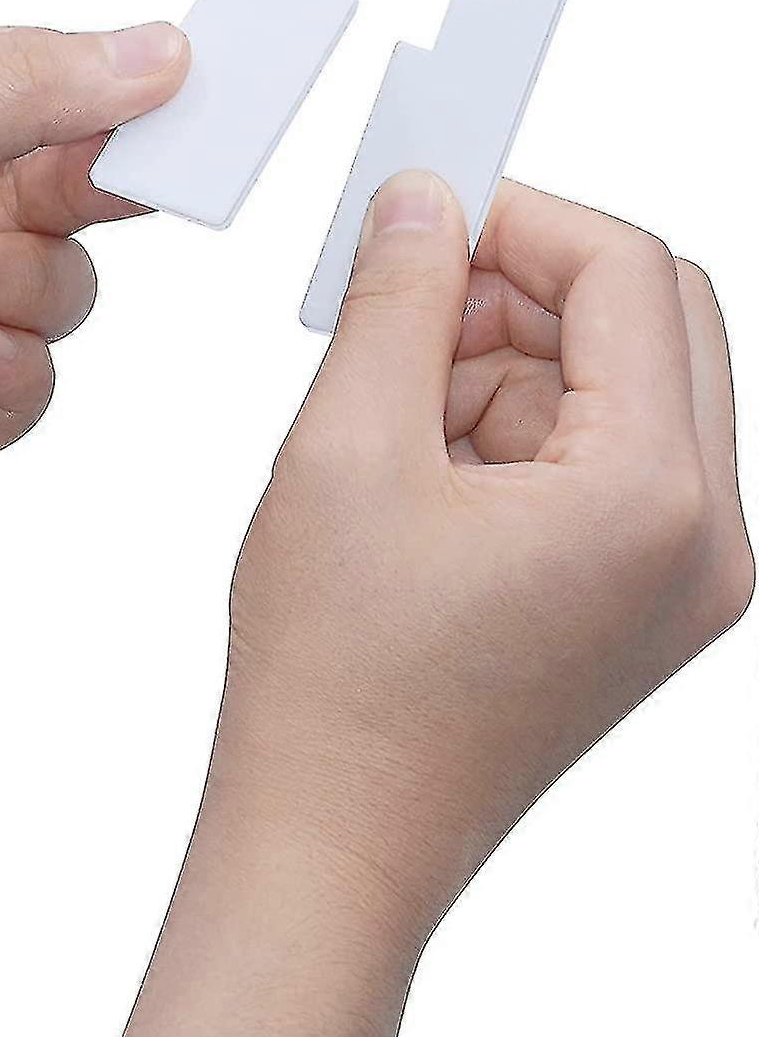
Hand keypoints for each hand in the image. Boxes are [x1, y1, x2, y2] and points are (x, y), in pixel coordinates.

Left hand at [0, 21, 187, 919]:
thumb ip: (15, 94)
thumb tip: (156, 48)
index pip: (26, 81)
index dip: (107, 96)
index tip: (188, 106)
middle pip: (52, 187)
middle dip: (66, 200)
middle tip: (72, 202)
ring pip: (50, 289)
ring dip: (18, 289)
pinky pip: (19, 387)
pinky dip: (10, 373)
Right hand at [124, 173, 752, 1036]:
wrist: (334, 836)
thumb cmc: (337, 677)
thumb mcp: (346, 449)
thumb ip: (396, 298)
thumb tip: (421, 200)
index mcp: (654, 498)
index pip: (628, 271)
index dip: (519, 216)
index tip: (425, 211)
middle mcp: (703, 538)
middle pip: (645, 321)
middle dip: (517, 289)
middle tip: (404, 304)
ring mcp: (678, 575)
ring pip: (613, 384)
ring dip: (500, 362)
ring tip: (387, 417)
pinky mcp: (635, 595)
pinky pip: (594, 453)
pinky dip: (505, 427)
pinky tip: (414, 468)